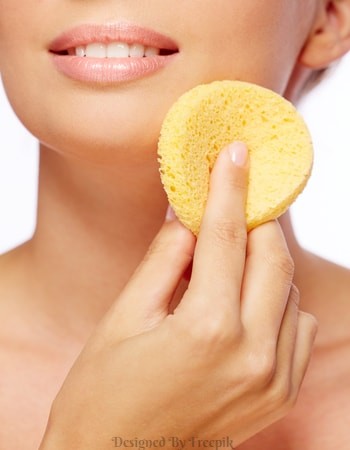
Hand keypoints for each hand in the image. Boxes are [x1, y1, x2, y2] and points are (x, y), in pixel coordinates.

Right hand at [40, 142, 316, 448]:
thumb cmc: (103, 391)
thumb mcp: (125, 315)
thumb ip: (165, 257)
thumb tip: (186, 212)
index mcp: (206, 329)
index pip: (224, 237)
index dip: (228, 188)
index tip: (235, 153)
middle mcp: (252, 354)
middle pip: (272, 258)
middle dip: (256, 220)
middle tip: (238, 198)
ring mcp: (273, 379)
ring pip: (290, 290)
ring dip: (265, 262)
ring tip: (230, 255)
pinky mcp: (278, 394)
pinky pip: (298, 326)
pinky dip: (279, 301)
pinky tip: (246, 300)